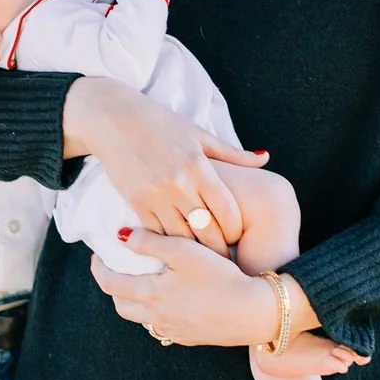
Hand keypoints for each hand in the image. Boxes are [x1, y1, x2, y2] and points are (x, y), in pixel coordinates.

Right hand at [63, 78, 268, 251]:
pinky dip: (169, 243)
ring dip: (195, 251)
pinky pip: (158, 234)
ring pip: (183, 238)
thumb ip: (233, 153)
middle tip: (226, 258)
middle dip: (219, 248)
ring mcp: (156, 196)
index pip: (227, 211)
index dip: (236, 230)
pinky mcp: (136, 203)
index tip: (238, 237)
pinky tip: (177, 249)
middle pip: (207, 231)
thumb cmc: (161, 124)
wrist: (114, 120)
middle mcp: (179, 184)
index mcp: (199, 167)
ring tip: (205, 259)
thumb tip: (266, 158)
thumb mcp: (199, 134)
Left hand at [91, 228, 322, 346]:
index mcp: (150, 295)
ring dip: (134, 302)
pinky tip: (171, 299)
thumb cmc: (221, 277)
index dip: (99, 269)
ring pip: (142, 319)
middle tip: (118, 269)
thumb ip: (150, 241)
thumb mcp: (184, 251)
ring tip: (143, 282)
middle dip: (114, 287)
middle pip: (121, 306)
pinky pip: (163, 327)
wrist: (255, 312)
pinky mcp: (191, 338)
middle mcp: (157, 318)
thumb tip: (121, 236)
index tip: (97, 256)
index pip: (110, 284)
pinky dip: (157, 313)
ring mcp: (174, 331)